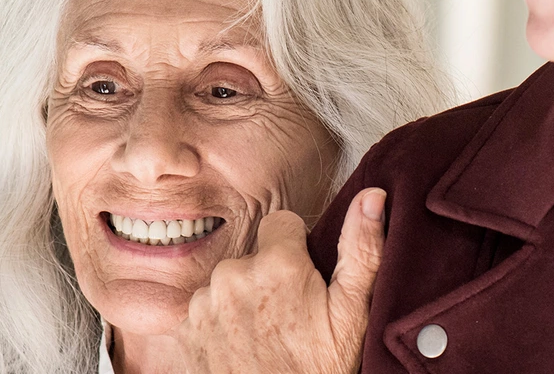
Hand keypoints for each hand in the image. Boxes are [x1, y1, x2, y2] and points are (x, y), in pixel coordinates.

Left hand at [176, 189, 386, 372]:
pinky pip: (203, 310)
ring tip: (265, 336)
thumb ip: (362, 248)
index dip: (297, 249)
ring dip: (241, 302)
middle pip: (253, 256)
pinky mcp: (182, 330)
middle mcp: (231, 276)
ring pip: (227, 284)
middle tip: (290, 317)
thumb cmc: (319, 370)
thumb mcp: (353, 313)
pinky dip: (218, 324)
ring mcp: (202, 304)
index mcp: (276, 263)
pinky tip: (240, 347)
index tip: (305, 280)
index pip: (281, 223)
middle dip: (269, 278)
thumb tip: (372, 196)